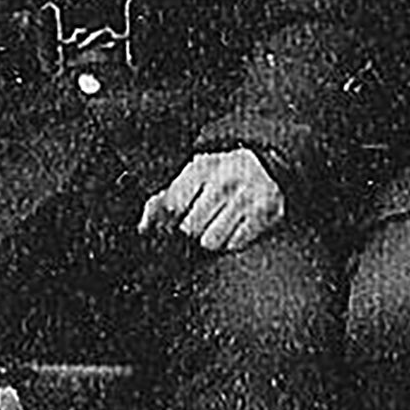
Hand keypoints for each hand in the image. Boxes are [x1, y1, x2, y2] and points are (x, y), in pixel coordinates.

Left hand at [140, 145, 285, 253]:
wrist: (265, 165)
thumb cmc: (223, 174)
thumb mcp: (193, 176)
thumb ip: (166, 198)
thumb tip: (144, 226)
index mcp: (201, 168)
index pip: (173, 206)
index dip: (169, 220)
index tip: (176, 220)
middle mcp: (224, 181)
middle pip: (190, 228)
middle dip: (192, 229)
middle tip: (203, 219)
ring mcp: (246, 198)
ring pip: (211, 241)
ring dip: (212, 238)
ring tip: (218, 224)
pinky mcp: (264, 214)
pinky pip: (235, 244)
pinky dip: (232, 240)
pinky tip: (235, 226)